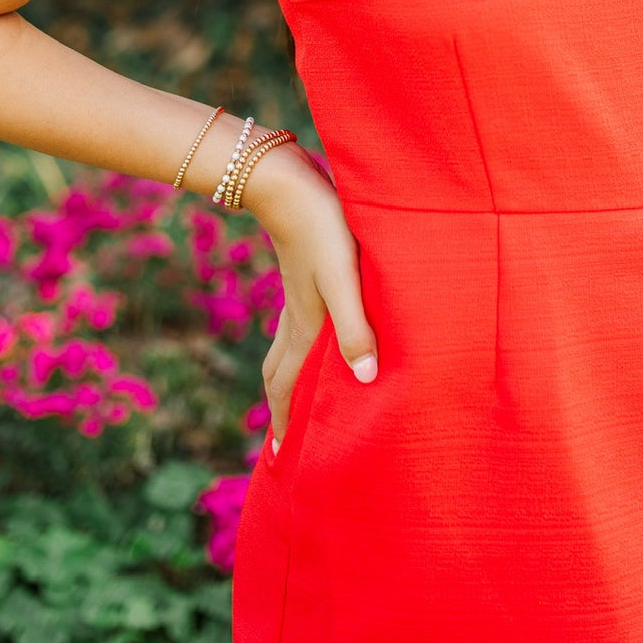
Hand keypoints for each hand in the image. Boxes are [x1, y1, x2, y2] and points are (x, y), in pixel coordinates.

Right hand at [242, 146, 379, 450]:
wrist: (289, 184)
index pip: (286, 386)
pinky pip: (295, 327)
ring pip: (285, 350)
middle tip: (282, 440)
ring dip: (288, 379)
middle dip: (280, 408)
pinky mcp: (303, 275)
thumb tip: (363, 380)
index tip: (280, 458)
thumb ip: (354, 328)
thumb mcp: (344, 280)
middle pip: (280, 374)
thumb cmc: (323, 231)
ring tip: (296, 397)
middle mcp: (295, 318)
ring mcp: (296, 296)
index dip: (284, 421)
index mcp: (304, 327)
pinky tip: (316, 337)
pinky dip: (299, 348)